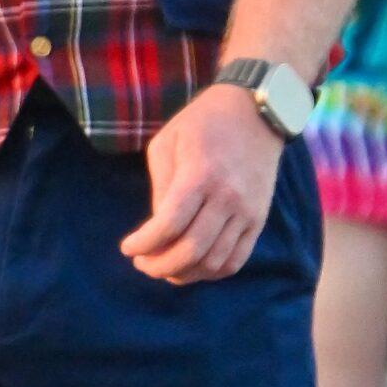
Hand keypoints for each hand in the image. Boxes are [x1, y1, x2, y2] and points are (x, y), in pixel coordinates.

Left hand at [119, 83, 286, 284]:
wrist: (254, 113)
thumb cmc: (201, 124)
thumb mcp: (167, 144)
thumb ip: (160, 188)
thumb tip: (155, 227)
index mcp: (200, 176)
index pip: (169, 224)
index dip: (144, 244)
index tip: (127, 249)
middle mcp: (227, 198)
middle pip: (192, 249)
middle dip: (160, 265)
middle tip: (141, 264)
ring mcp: (247, 211)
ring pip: (216, 261)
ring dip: (185, 273)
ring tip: (163, 269)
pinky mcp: (259, 219)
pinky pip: (237, 259)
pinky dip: (213, 271)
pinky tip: (192, 268)